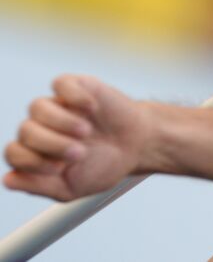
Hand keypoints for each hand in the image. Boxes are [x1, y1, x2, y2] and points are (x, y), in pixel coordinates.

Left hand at [3, 75, 149, 200]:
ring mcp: (59, 105)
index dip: (34, 162)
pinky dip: (75, 96)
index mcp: (36, 151)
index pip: (15, 153)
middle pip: (25, 131)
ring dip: (62, 122)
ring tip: (86, 132)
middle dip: (52, 145)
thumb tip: (8, 179)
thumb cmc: (105, 164)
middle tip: (80, 152)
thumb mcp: (72, 188)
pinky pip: (61, 83)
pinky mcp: (77, 87)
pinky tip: (92, 109)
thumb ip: (39, 186)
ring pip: (37, 107)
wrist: (139, 144)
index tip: (61, 168)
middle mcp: (42, 126)